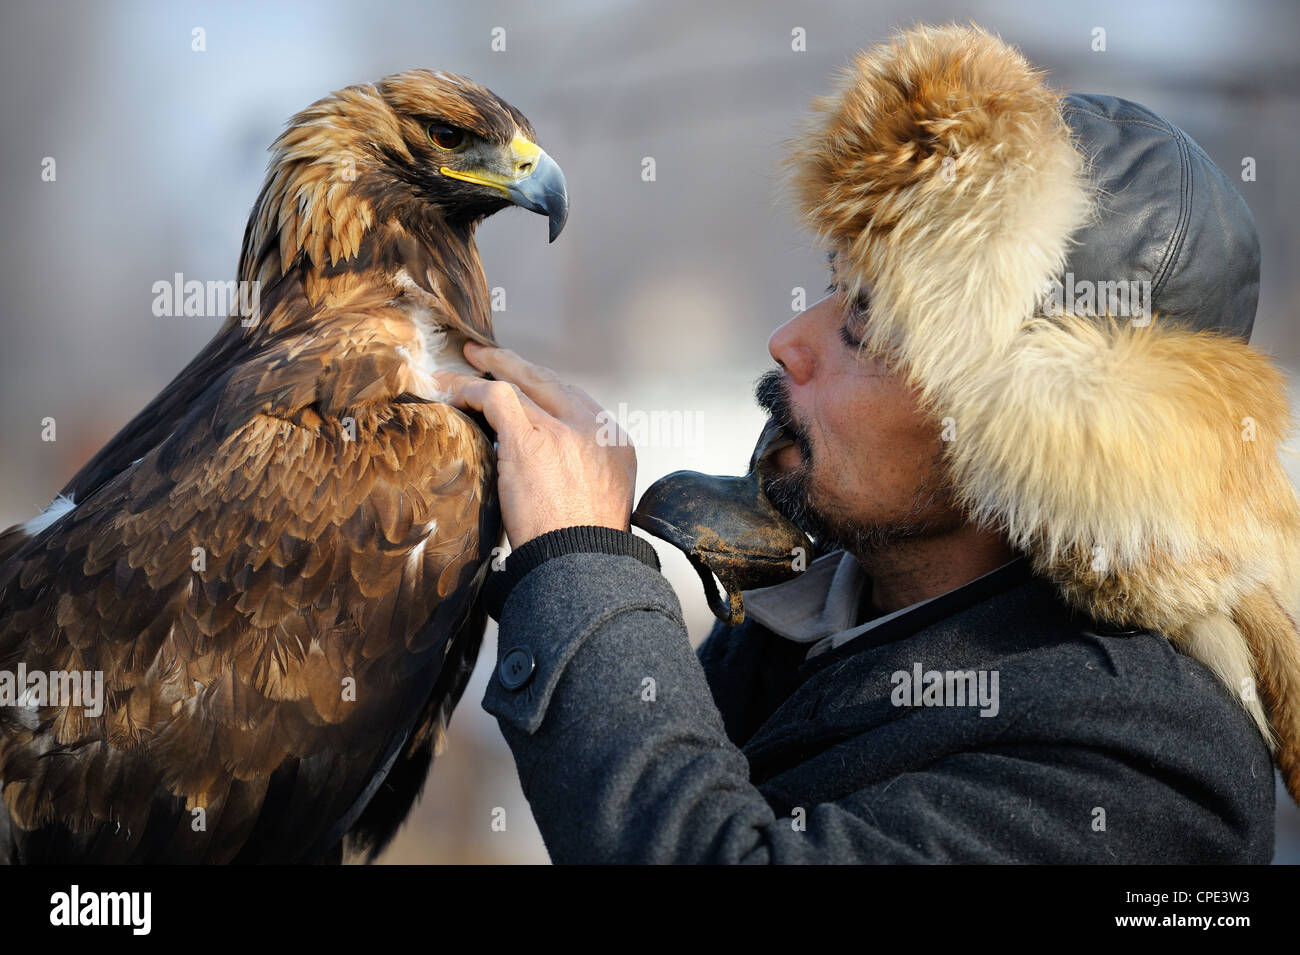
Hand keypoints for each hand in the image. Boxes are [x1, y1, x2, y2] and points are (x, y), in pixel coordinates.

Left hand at [431, 342, 636, 548]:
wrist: (582, 566)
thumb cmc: (583, 548)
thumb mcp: (601, 500)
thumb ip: (581, 473)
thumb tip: (549, 471)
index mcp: (615, 442)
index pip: (575, 401)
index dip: (543, 388)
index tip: (523, 385)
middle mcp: (593, 429)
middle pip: (550, 382)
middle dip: (516, 366)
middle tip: (488, 356)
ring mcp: (563, 430)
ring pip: (519, 384)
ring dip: (486, 373)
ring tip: (460, 367)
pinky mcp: (530, 439)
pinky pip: (497, 397)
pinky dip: (471, 389)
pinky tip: (451, 390)